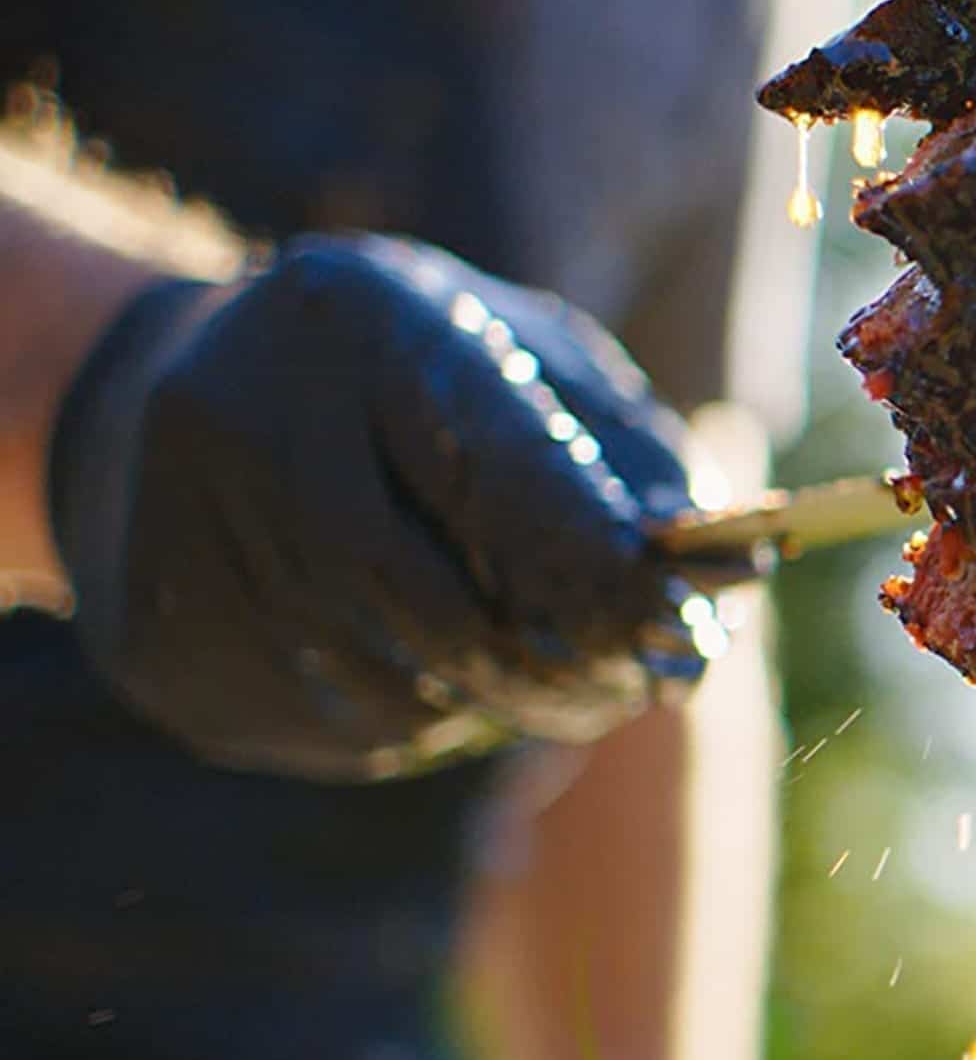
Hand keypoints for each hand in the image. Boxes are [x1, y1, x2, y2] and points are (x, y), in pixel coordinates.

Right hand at [46, 234, 725, 779]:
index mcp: (362, 325)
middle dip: (567, 670)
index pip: (502, 480)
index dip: (607, 579)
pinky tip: (416, 661)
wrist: (176, 390)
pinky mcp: (159, 645)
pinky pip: (339, 734)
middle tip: (641, 689)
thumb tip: (730, 571)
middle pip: (444, 613)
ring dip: (496, 702)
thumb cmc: (412, 378)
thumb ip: (634, 457)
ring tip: (524, 659)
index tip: (686, 632)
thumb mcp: (527, 362)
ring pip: (399, 692)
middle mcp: (248, 422)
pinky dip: (418, 722)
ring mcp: (181, 539)